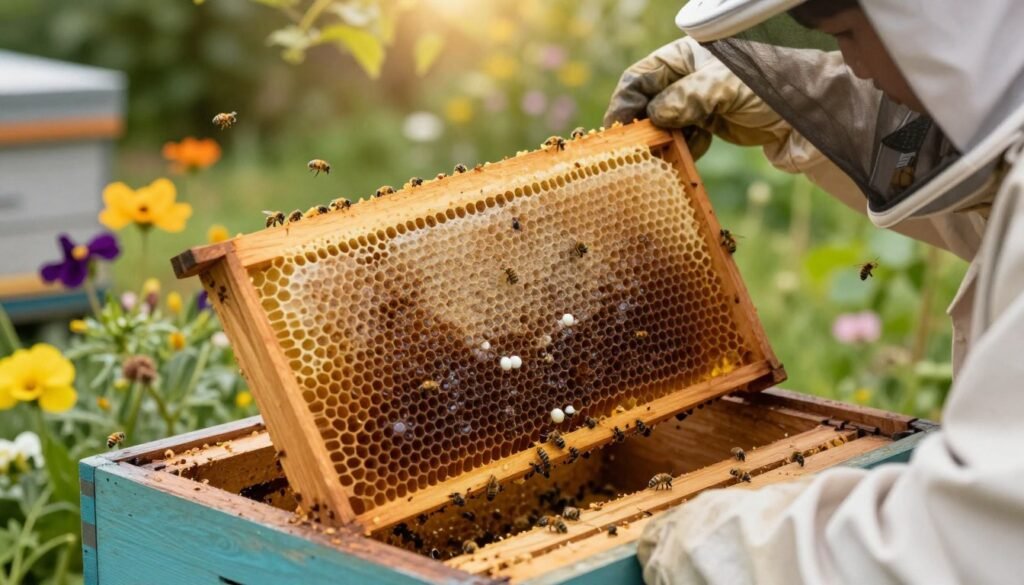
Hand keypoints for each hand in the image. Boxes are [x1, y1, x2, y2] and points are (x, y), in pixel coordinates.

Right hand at [604, 37, 790, 158]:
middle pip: (648, 102)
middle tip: (631, 150)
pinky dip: (682, 152)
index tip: (616, 128)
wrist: (814, 114)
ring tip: (659, 157)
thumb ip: (689, 97)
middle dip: (640, 125)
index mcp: (687, 55)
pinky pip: (683, 141)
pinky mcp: (709, 126)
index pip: (643, 75)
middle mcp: (688, 77)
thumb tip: (653, 115)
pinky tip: (688, 158)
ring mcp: (698, 102)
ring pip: (663, 125)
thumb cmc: (772, 87)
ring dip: (661, 142)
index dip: (626, 101)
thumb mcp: (727, 86)